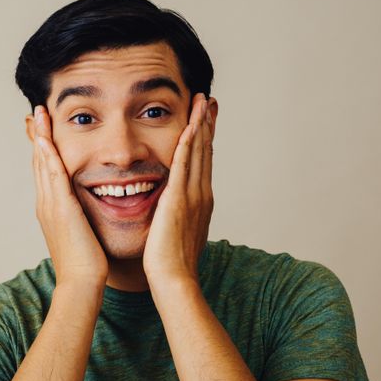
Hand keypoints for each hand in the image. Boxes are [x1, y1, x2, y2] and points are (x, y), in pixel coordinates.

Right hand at [30, 106, 108, 287]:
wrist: (82, 283)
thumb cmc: (87, 264)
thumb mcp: (82, 234)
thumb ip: (83, 219)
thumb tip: (88, 214)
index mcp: (53, 209)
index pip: (47, 171)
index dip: (44, 149)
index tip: (44, 129)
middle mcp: (47, 204)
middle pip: (40, 162)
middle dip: (37, 136)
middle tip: (35, 112)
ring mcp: (51, 205)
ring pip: (43, 163)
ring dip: (40, 137)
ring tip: (38, 114)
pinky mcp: (61, 208)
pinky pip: (53, 175)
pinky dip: (48, 155)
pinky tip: (45, 138)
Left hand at [143, 93, 214, 285]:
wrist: (174, 280)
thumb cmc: (172, 263)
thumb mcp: (179, 232)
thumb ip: (178, 216)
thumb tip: (174, 211)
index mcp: (200, 201)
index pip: (203, 162)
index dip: (205, 138)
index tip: (206, 118)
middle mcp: (201, 193)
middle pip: (205, 151)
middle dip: (207, 124)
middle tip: (209, 100)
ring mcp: (192, 195)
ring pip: (197, 152)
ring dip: (200, 124)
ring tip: (203, 101)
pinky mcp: (178, 200)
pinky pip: (183, 164)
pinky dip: (188, 143)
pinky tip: (190, 124)